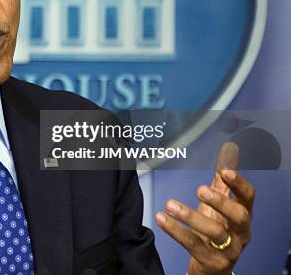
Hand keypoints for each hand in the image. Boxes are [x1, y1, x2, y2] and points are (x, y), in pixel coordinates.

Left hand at [155, 144, 254, 274]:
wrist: (213, 265)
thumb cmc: (217, 227)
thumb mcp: (221, 202)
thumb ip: (223, 178)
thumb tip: (230, 148)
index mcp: (243, 215)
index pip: (248, 198)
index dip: (239, 184)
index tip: (225, 171)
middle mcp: (240, 232)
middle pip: (239, 217)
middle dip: (221, 202)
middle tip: (200, 189)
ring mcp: (228, 249)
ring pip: (215, 233)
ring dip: (191, 216)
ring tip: (169, 204)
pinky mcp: (211, 261)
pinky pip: (193, 245)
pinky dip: (176, 231)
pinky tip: (162, 218)